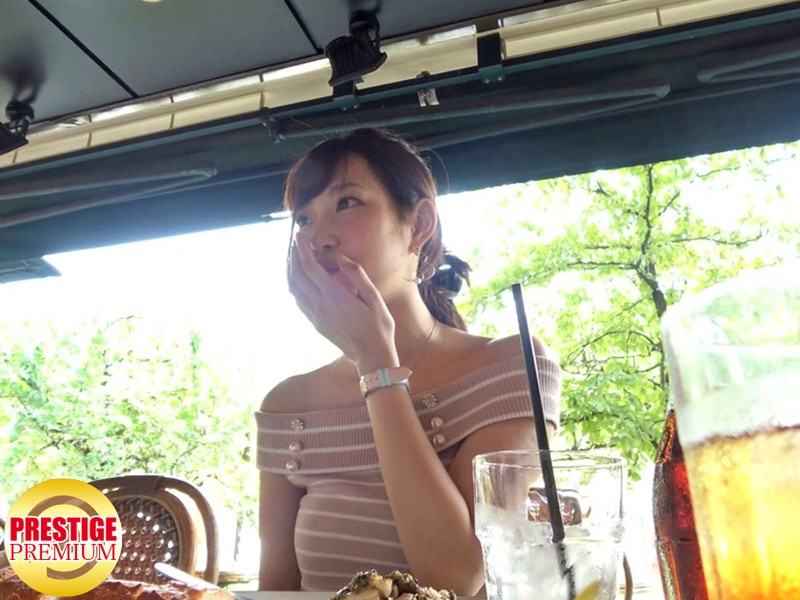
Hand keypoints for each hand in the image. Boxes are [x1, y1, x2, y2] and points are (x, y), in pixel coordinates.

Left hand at [287, 240, 397, 370]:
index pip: (309, 266)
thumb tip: (340, 257)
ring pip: (293, 288)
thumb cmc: (378, 326)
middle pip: (296, 275)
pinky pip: (299, 300)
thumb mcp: (374, 297)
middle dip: (293, 255)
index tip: (301, 234)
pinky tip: (300, 280)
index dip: (302, 248)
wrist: (371, 356)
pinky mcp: (315, 323)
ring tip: (294, 257)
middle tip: (295, 241)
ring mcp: (315, 315)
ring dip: (290, 270)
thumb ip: (356, 274)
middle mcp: (320, 304)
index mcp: (334, 295)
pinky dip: (295, 285)